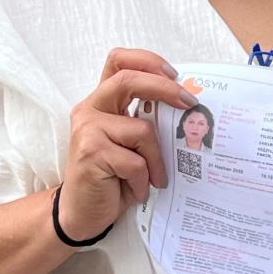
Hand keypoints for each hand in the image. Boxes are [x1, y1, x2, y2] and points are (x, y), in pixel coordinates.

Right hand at [60, 49, 193, 240]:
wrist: (82, 212)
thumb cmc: (113, 176)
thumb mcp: (131, 143)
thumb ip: (145, 119)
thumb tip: (188, 104)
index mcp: (102, 101)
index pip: (118, 61)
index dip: (148, 61)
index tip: (174, 74)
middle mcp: (90, 109)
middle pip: (128, 80)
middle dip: (165, 89)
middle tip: (190, 103)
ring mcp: (87, 130)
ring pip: (142, 129)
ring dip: (157, 158)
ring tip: (156, 178)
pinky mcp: (90, 154)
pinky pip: (136, 162)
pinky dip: (144, 180)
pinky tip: (138, 191)